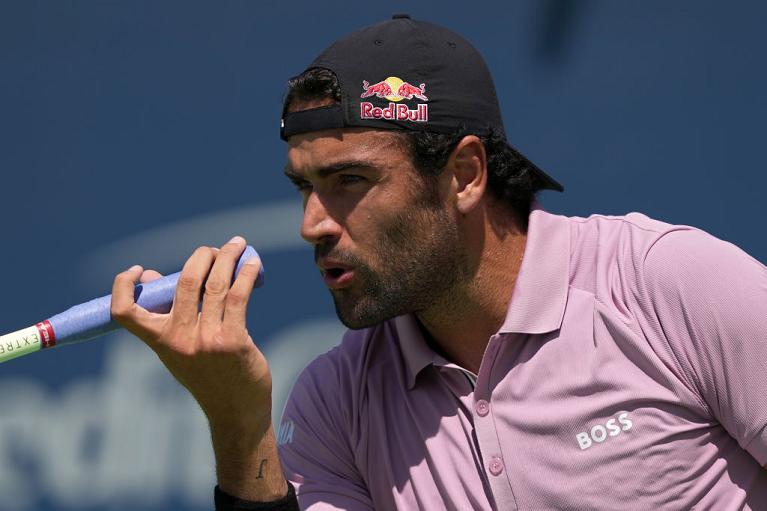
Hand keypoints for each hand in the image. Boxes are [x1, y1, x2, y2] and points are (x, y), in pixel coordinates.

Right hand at [111, 236, 269, 428]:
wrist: (235, 412)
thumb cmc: (207, 374)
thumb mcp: (178, 349)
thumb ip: (164, 314)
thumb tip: (148, 275)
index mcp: (159, 341)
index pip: (125, 312)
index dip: (123, 286)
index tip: (137, 270)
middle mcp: (179, 340)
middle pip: (185, 281)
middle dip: (202, 255)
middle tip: (215, 249)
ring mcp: (207, 340)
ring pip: (216, 284)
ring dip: (228, 257)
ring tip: (237, 244)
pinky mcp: (233, 341)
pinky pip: (239, 296)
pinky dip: (246, 274)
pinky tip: (252, 263)